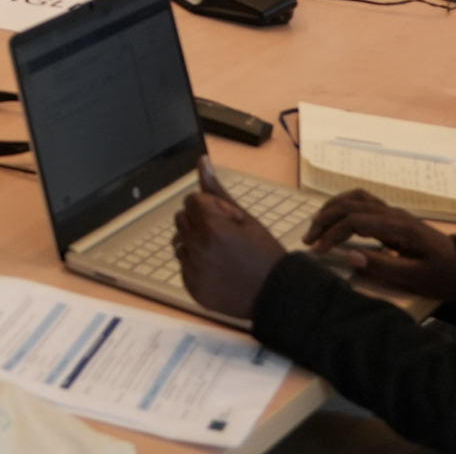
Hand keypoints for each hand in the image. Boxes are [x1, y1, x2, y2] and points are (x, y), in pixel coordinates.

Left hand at [170, 162, 289, 317]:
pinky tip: (217, 270)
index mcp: (211, 227)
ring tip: (220, 253)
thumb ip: (217, 191)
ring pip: (179, 243)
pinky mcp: (192, 288)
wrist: (276, 295)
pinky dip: (196, 265)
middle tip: (225, 235)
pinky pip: (184, 267)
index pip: (191, 200)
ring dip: (194, 243)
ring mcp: (193, 271)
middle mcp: (197, 249)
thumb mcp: (245, 218)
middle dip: (199, 221)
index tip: (229, 220)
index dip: (210, 206)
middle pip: (181, 218)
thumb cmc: (264, 253)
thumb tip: (202, 161)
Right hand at [303, 189, 455, 299]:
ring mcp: (393, 213)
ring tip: (317, 227)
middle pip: (349, 204)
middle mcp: (393, 214)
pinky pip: (363, 202)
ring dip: (332, 209)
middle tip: (308, 240)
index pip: (354, 221)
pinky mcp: (393, 218)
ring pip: (355, 198)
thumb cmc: (443, 276)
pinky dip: (344, 207)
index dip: (331, 234)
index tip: (317, 251)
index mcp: (397, 227)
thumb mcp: (414, 278)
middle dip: (325, 219)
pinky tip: (337, 220)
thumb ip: (382, 266)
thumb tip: (349, 256)